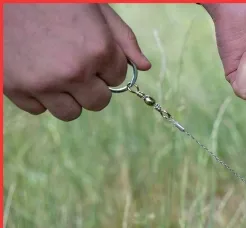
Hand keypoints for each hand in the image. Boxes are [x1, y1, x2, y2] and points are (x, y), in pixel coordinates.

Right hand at [3, 4, 150, 121]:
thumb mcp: (95, 8)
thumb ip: (123, 38)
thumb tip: (144, 67)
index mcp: (98, 50)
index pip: (118, 78)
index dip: (107, 65)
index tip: (92, 51)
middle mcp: (74, 72)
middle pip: (98, 102)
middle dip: (92, 86)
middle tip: (76, 64)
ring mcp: (43, 84)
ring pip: (70, 112)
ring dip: (68, 97)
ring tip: (56, 71)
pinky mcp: (14, 88)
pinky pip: (38, 109)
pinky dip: (39, 96)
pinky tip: (35, 72)